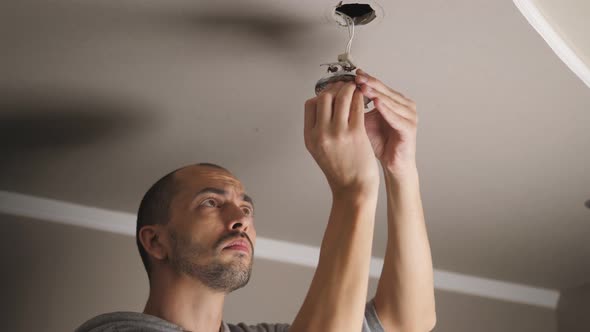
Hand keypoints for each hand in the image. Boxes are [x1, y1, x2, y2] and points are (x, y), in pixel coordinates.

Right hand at [304, 81, 378, 196]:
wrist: (353, 188)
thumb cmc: (340, 170)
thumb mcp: (319, 150)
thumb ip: (318, 129)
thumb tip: (323, 105)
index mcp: (310, 137)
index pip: (310, 104)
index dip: (322, 95)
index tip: (331, 93)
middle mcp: (321, 133)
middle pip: (324, 97)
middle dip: (335, 88)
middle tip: (344, 86)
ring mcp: (338, 133)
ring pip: (342, 97)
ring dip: (349, 89)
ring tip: (355, 89)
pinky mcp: (355, 133)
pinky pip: (357, 106)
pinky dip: (360, 97)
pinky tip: (363, 98)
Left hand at [355, 69, 418, 176]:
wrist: (392, 164)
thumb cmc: (380, 143)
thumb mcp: (364, 121)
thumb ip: (356, 108)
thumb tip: (339, 95)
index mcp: (395, 101)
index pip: (379, 86)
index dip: (366, 79)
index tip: (352, 74)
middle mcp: (405, 105)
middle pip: (385, 91)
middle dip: (370, 83)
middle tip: (357, 77)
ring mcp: (410, 116)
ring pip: (391, 101)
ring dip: (377, 93)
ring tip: (364, 87)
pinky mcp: (410, 128)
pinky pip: (397, 117)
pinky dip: (386, 110)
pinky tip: (377, 103)